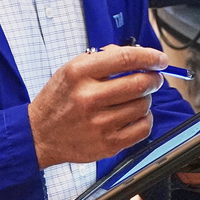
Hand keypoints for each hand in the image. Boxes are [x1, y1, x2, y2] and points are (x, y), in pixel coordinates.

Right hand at [28, 44, 168, 168]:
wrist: (39, 134)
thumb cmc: (60, 99)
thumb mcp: (72, 69)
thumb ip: (104, 58)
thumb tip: (139, 55)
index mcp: (79, 73)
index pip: (125, 58)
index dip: (150, 57)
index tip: (160, 59)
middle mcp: (88, 97)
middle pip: (140, 83)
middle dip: (154, 78)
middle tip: (154, 78)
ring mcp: (98, 123)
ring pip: (143, 105)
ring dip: (146, 99)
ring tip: (134, 98)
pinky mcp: (107, 144)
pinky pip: (143, 128)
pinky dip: (145, 119)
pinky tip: (135, 115)